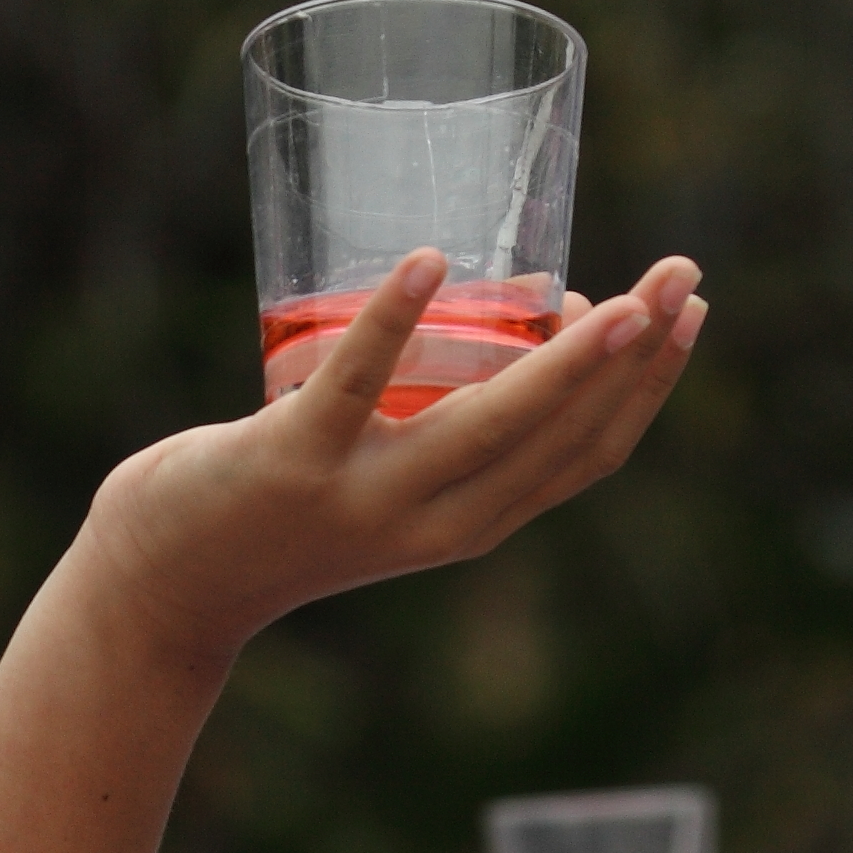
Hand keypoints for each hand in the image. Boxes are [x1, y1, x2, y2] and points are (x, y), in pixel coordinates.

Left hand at [77, 250, 708, 673]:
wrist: (161, 588)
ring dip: (559, 361)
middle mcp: (428, 522)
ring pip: (483, 427)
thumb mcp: (382, 473)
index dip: (650, 389)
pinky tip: (429, 263)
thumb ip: (442, 414)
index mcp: (464, 522)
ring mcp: (361, 497)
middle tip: (683, 276)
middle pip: (557, 441)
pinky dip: (393, 323)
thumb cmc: (274, 507)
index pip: (586, 458)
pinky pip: (350, 387)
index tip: (691, 314)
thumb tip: (520, 303)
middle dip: (633, 358)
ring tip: (611, 292)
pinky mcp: (289, 464)